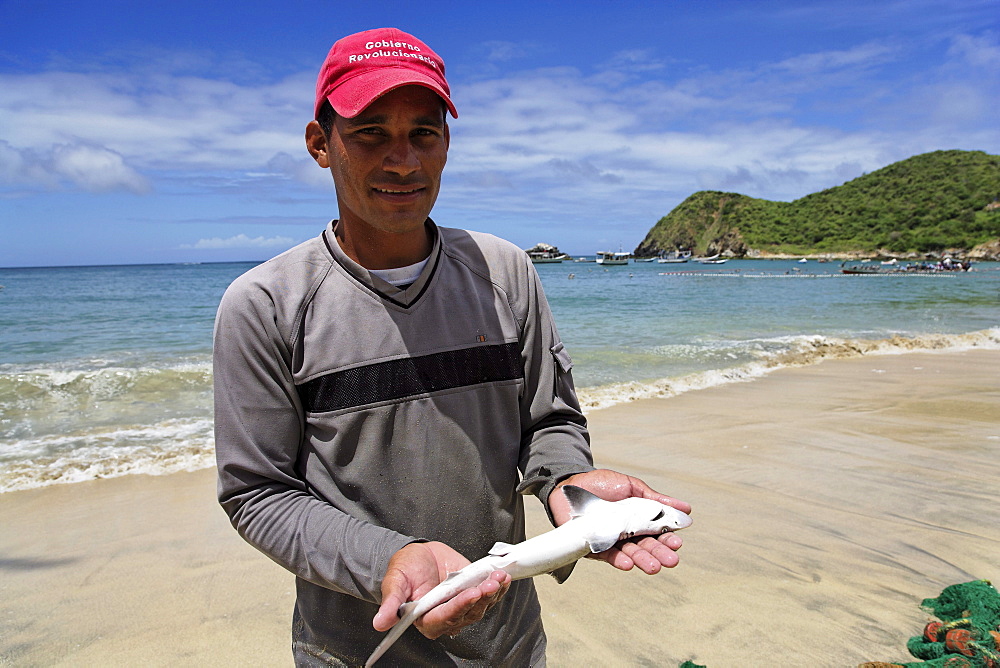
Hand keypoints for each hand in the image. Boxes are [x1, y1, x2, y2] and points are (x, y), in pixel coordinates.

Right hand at [373, 541, 511, 638]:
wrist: (418, 556)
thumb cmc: (404, 570)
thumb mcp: (395, 582)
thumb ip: (391, 603)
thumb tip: (380, 623)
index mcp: (426, 619)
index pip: (446, 618)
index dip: (459, 607)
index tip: (470, 593)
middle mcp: (447, 617)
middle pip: (468, 613)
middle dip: (481, 598)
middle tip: (490, 583)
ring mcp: (463, 606)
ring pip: (482, 606)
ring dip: (493, 592)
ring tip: (499, 577)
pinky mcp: (474, 593)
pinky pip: (490, 596)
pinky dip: (499, 587)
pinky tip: (504, 577)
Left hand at [549, 469, 691, 573]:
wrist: (571, 483)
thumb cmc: (601, 484)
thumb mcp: (632, 487)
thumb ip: (656, 499)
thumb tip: (686, 508)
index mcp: (638, 520)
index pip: (657, 533)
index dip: (667, 539)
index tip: (677, 543)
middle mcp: (626, 534)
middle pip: (646, 546)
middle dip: (659, 554)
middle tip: (671, 560)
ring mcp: (611, 541)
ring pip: (630, 554)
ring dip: (643, 561)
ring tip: (655, 566)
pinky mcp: (594, 546)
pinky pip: (607, 555)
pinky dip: (619, 560)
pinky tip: (629, 563)